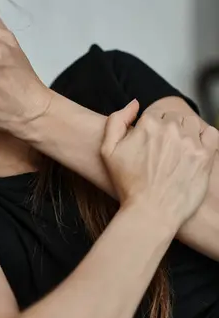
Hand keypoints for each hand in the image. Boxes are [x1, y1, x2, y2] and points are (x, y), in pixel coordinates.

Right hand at [100, 100, 218, 229]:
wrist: (150, 213)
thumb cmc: (128, 185)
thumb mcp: (108, 151)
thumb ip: (116, 121)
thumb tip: (134, 104)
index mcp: (148, 124)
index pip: (156, 114)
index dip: (153, 129)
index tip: (151, 145)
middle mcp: (170, 129)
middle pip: (175, 117)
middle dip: (170, 130)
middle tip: (164, 152)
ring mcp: (190, 142)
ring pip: (192, 124)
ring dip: (187, 133)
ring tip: (179, 153)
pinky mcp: (205, 156)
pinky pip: (211, 134)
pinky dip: (206, 138)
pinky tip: (196, 151)